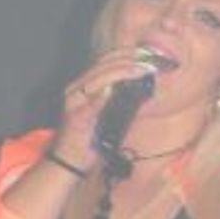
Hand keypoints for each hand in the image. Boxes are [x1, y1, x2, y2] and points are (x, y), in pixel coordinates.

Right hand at [54, 48, 161, 168]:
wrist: (69, 163)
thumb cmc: (89, 141)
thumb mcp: (108, 116)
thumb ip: (120, 100)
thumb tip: (143, 89)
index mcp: (84, 86)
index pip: (106, 62)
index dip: (127, 55)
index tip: (149, 55)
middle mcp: (76, 90)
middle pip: (103, 66)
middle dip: (128, 61)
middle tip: (150, 62)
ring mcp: (74, 103)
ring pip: (97, 79)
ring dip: (121, 72)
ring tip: (140, 70)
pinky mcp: (74, 119)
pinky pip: (89, 104)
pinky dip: (101, 96)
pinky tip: (112, 89)